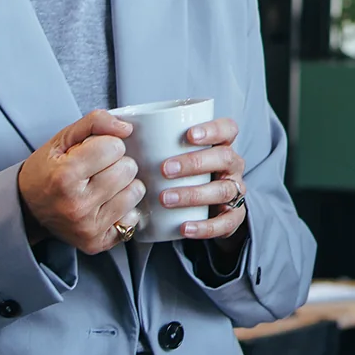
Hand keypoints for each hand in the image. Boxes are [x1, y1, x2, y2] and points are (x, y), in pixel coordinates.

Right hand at [19, 110, 141, 254]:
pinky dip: (123, 209)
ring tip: (103, 186)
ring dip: (123, 185)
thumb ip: (94, 123)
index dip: (106, 144)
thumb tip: (126, 128)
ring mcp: (88, 226)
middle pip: (128, 169)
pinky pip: (132, 218)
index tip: (93, 152)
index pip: (114, 147)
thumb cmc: (45, 172)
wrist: (27, 210)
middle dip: (116, 163)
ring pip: (135, 192)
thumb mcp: (61, 139)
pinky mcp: (97, 242)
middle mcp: (78, 204)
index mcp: (66, 175)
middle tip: (98, 169)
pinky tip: (105, 205)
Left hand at [156, 117, 246, 240]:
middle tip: (164, 169)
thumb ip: (151, 139)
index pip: (228, 129)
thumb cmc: (179, 172)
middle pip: (224, 157)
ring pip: (223, 190)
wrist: (201, 208)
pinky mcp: (234, 217)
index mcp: (221, 144)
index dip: (213, 129)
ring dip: (193, 194)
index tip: (188, 135)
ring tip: (165, 199)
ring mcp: (235, 191)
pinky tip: (184, 227)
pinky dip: (204, 227)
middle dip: (194, 163)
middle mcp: (232, 166)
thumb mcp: (171, 153)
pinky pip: (225, 223)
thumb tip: (119, 127)